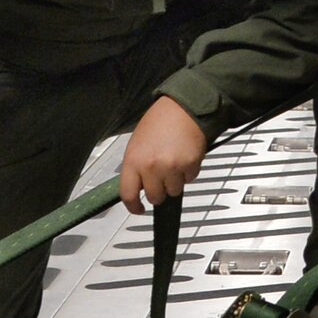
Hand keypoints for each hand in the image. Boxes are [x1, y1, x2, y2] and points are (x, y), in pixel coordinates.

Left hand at [120, 95, 206, 212]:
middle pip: (155, 197)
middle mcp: (151, 167)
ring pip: (173, 191)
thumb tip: (138, 187)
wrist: (184, 108)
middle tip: (161, 178)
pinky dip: (188, 173)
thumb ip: (136, 167)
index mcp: (133, 160)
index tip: (138, 209)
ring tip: (174, 162)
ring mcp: (172, 168)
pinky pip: (189, 180)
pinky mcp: (190, 166)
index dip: (133, 206)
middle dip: (159, 191)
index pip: (128, 194)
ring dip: (174, 182)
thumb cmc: (160, 122)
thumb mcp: (137, 144)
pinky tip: (184, 157)